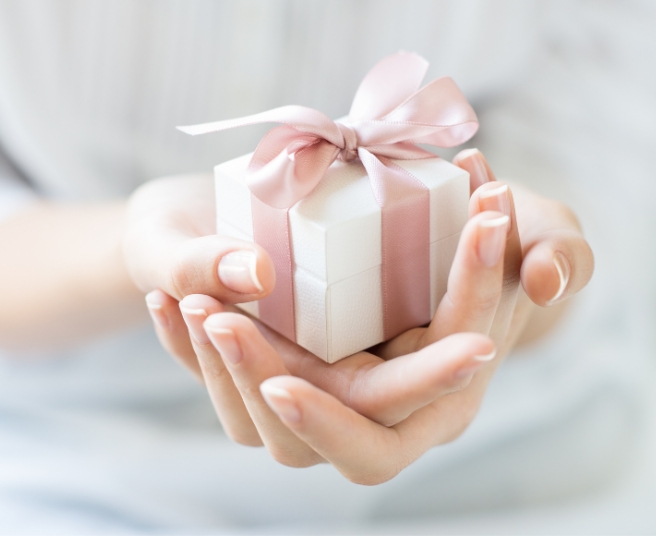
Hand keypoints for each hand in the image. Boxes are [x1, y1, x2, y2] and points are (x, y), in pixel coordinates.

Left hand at [141, 150, 592, 483]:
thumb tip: (543, 272)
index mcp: (434, 398)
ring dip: (215, 364)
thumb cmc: (499, 234)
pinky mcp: (294, 362)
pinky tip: (169, 297)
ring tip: (184, 295)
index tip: (283, 384)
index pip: (377, 437)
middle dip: (254, 384)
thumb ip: (554, 251)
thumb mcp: (540, 234)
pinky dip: (191, 345)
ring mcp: (331, 389)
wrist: (453, 232)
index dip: (331, 422)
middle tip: (214, 317)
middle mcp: (377, 408)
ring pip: (257, 415)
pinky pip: (231, 380)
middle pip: (301, 437)